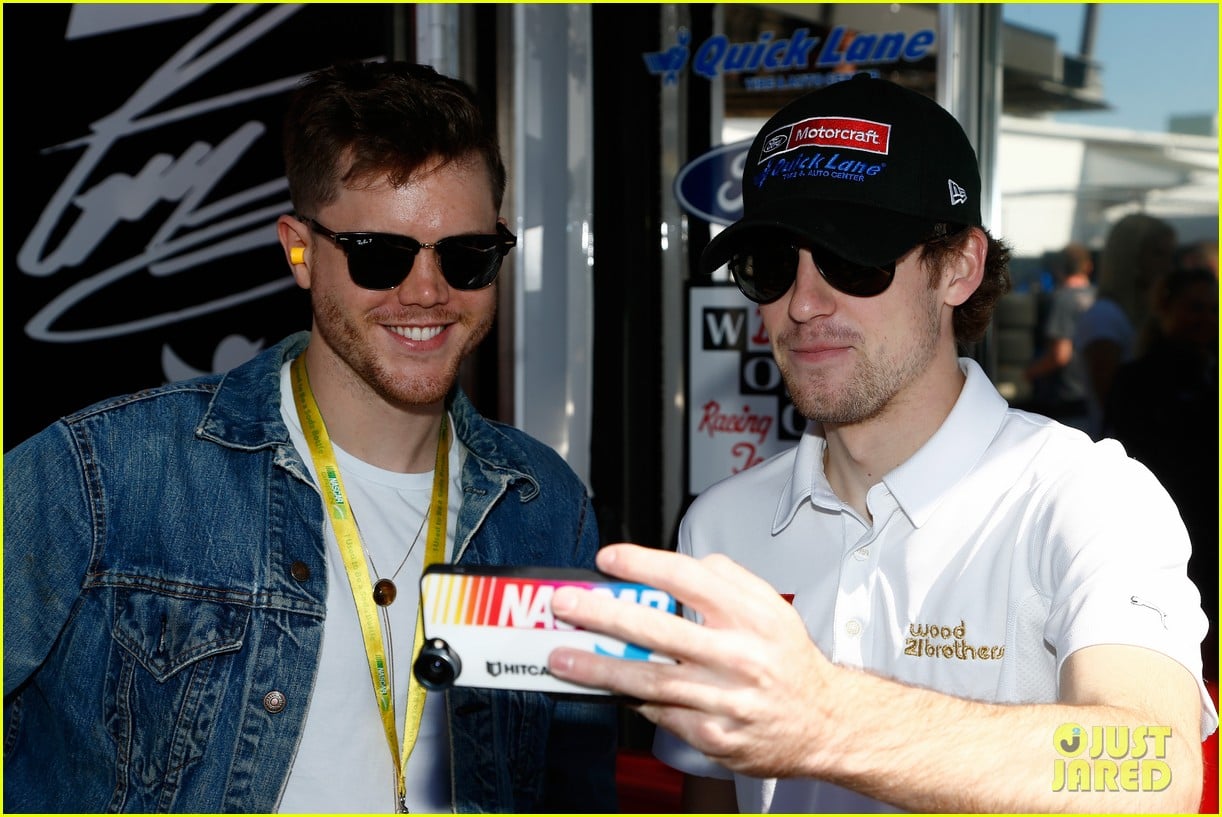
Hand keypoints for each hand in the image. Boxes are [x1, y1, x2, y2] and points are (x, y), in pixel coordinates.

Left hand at [548, 543, 835, 777]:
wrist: (824, 723)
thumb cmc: (790, 663)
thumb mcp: (773, 607)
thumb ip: (729, 579)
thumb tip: (686, 564)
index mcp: (752, 618)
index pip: (690, 579)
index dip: (643, 564)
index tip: (609, 558)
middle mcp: (738, 657)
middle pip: (660, 632)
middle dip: (605, 615)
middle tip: (567, 605)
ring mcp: (724, 701)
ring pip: (651, 681)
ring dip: (600, 669)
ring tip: (563, 657)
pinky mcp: (714, 737)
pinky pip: (661, 714)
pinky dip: (630, 700)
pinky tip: (604, 688)